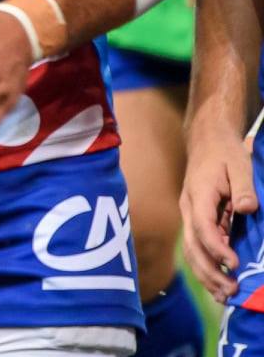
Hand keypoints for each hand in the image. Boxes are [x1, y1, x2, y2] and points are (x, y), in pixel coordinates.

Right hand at [182, 129, 257, 300]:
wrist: (207, 140)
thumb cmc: (225, 152)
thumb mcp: (239, 165)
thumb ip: (244, 187)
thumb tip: (246, 209)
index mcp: (198, 195)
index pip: (202, 227)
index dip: (216, 248)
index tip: (234, 264)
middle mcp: (189, 208)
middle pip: (192, 245)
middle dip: (210, 271)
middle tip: (231, 290)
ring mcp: (190, 215)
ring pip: (191, 250)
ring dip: (206, 274)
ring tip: (225, 295)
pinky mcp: (197, 220)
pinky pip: (197, 248)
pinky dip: (206, 267)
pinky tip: (219, 284)